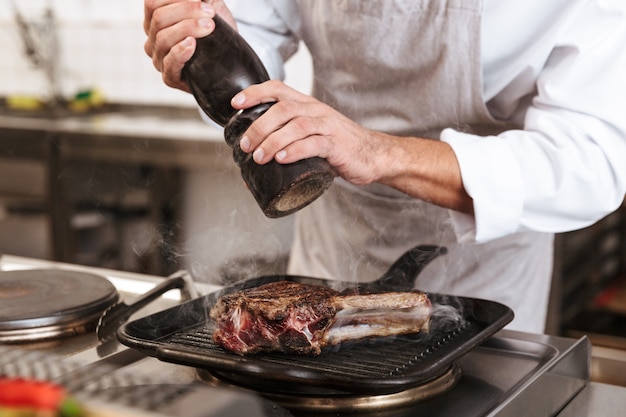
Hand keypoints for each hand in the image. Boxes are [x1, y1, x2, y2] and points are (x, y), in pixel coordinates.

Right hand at [143, 0, 235, 91]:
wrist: (229, 63)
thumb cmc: (216, 34)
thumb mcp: (211, 9)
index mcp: (155, 21)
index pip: (152, 4)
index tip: (202, 1)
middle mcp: (153, 39)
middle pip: (159, 19)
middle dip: (186, 11)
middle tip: (210, 13)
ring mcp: (159, 59)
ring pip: (163, 38)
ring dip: (187, 29)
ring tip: (209, 26)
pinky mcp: (170, 77)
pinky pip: (170, 63)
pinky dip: (180, 51)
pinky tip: (192, 44)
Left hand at [231, 80, 384, 185]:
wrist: (374, 156)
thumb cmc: (338, 149)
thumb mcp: (311, 141)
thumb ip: (286, 149)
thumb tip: (251, 174)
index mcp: (307, 106)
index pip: (278, 89)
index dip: (255, 93)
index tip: (236, 104)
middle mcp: (316, 111)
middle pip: (283, 108)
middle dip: (259, 125)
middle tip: (245, 145)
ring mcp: (328, 126)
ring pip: (296, 125)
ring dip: (273, 141)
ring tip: (259, 157)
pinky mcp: (337, 144)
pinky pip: (314, 143)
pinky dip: (295, 151)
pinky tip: (282, 159)